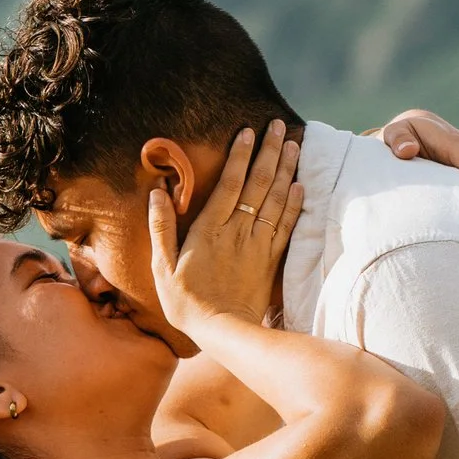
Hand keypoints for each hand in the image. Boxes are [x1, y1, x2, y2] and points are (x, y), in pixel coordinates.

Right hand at [149, 120, 302, 343]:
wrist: (224, 333)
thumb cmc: (187, 302)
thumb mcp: (163, 267)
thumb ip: (161, 228)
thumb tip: (158, 192)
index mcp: (211, 229)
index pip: (230, 183)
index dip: (241, 155)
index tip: (249, 131)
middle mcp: (238, 231)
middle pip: (259, 184)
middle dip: (270, 152)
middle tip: (279, 126)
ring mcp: (258, 245)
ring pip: (277, 200)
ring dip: (286, 170)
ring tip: (294, 145)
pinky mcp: (271, 261)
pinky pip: (287, 227)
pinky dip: (295, 205)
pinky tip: (301, 186)